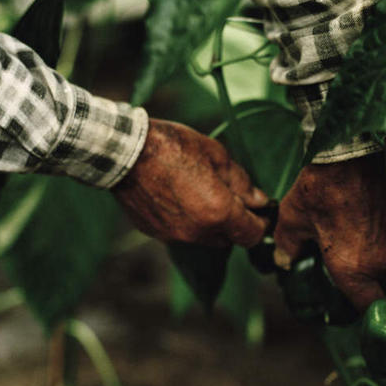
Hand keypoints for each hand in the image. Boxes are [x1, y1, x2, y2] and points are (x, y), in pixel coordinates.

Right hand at [113, 119, 268, 247]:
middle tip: (230, 197)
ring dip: (210, 223)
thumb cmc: (173, 146)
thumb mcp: (217, 155)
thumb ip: (241, 183)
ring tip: (201, 193)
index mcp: (219, 213)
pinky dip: (186, 221)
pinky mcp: (156, 233)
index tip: (260, 211)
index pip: (253, 235)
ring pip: (205, 238)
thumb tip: (259, 200)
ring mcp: (176, 236)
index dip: (261, 224)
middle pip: (229, 239)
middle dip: (235, 222)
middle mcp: (199, 232)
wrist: (123, 152)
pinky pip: (181, 232)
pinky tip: (177, 196)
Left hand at [273, 153, 385, 310]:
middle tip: (378, 283)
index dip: (367, 310)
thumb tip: (284, 262)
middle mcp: (384, 264)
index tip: (364, 303)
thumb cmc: (320, 186)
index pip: (368, 308)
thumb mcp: (293, 217)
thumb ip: (288, 246)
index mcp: (352, 270)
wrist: (354, 149)